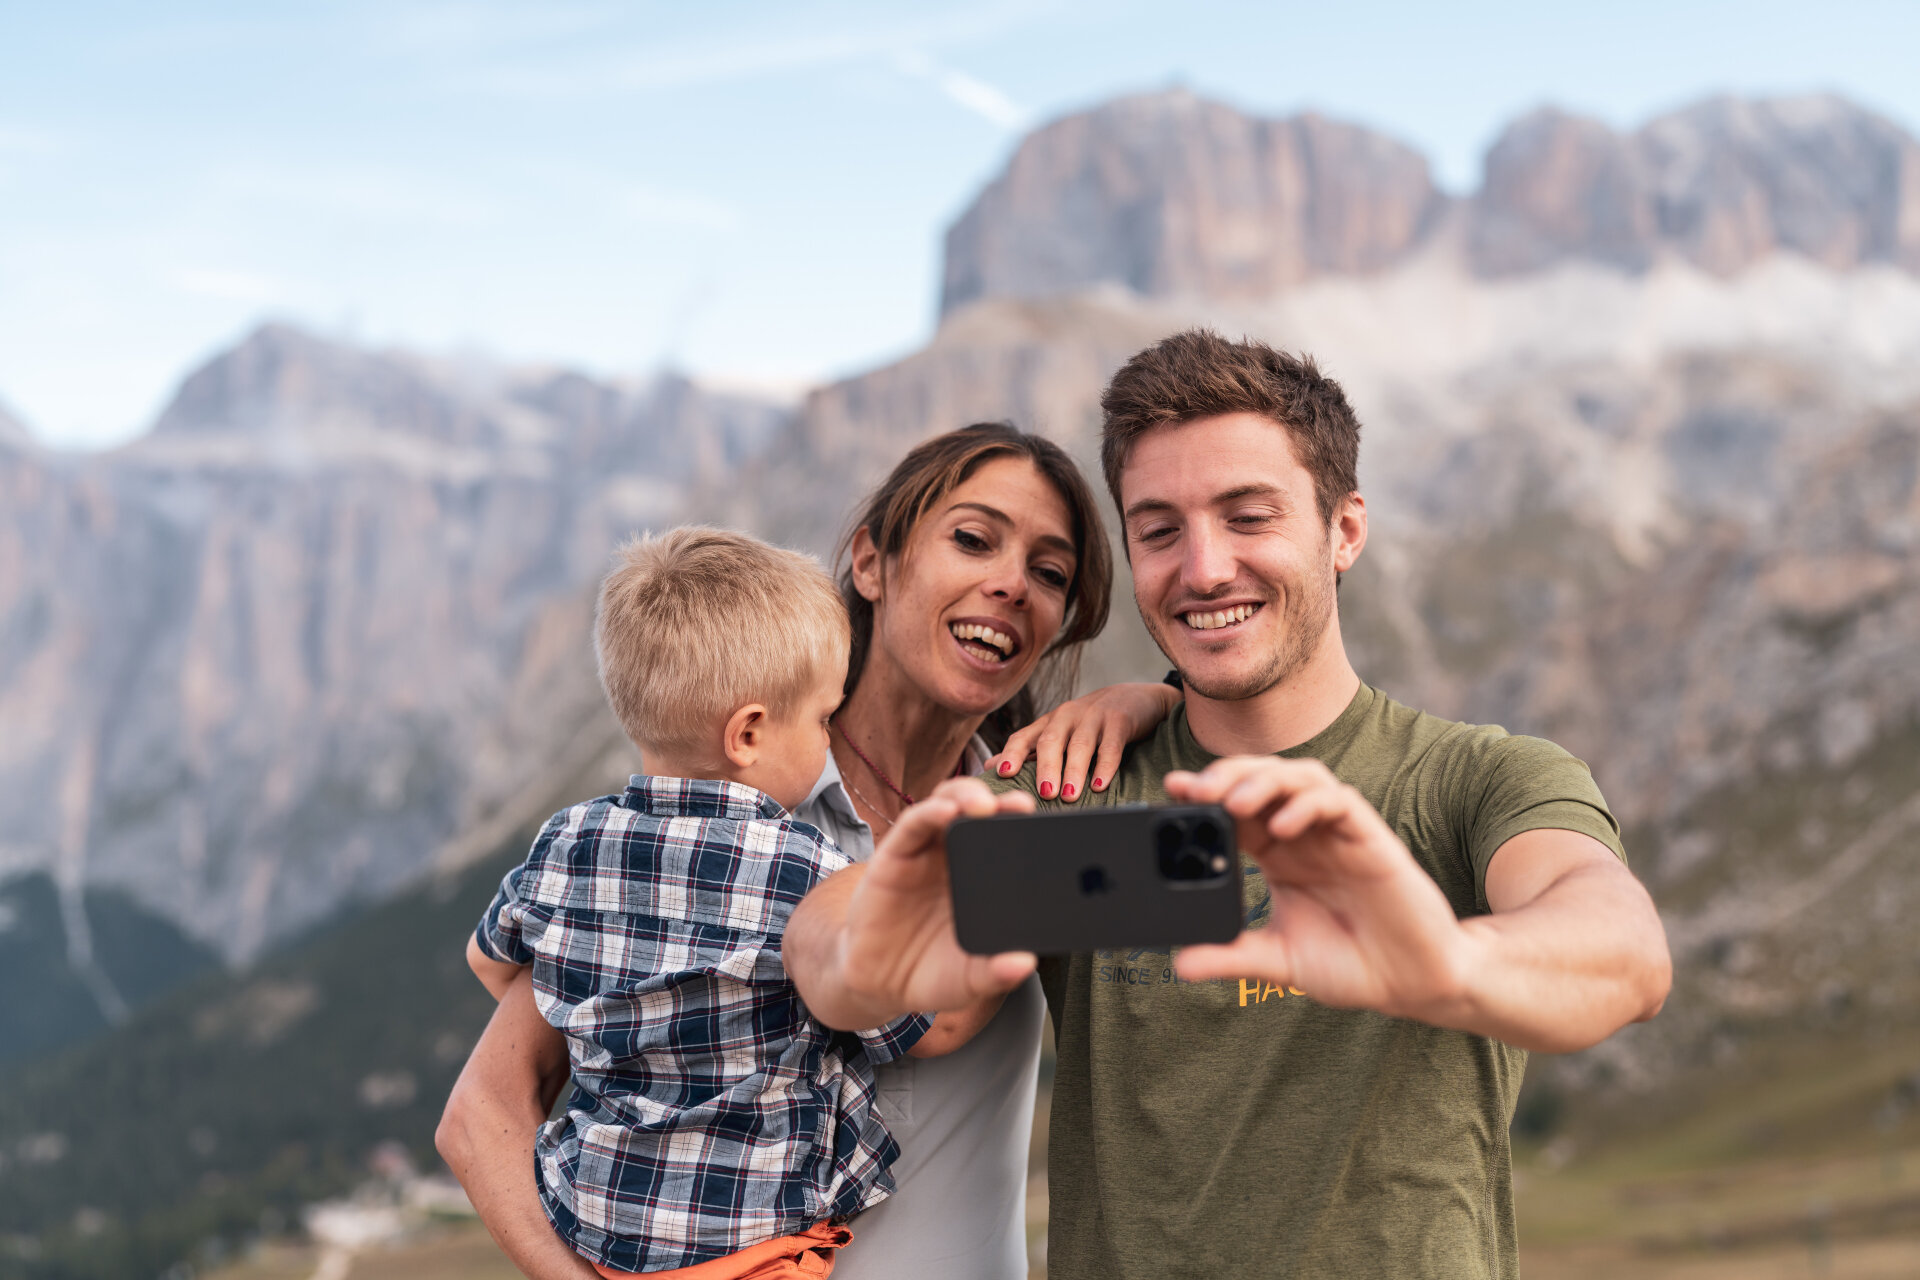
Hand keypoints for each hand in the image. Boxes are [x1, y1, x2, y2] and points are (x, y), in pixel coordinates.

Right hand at [840, 778, 1038, 1014]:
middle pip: (983, 815)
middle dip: (1003, 804)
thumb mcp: (969, 980)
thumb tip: (1025, 963)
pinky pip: (913, 825)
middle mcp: (957, 858)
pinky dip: (930, 812)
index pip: (1010, 843)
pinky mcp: (894, 855)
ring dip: (968, 796)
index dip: (1028, 831)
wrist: (879, 983)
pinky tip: (946, 812)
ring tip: (984, 805)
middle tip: (1021, 807)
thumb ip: (995, 974)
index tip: (1049, 829)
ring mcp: (926, 853)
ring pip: (949, 805)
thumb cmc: (932, 973)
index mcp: (984, 881)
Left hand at [987, 681, 1180, 801]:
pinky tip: (1100, 784)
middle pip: (1050, 741)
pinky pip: (1111, 745)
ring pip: (1079, 745)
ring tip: (1068, 795)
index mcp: (1049, 722)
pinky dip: (1105, 766)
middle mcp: (1067, 716)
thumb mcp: (1060, 732)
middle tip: (1044, 793)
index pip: (1024, 737)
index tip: (1002, 774)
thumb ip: (1029, 750)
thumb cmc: (1091, 722)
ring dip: (1073, 770)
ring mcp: (1093, 717)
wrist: (1137, 699)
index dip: (1012, 754)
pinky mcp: (1119, 721)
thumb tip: (991, 768)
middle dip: (1045, 767)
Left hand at [1166, 757, 1474, 1023]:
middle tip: (1193, 790)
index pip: (1235, 810)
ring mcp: (1338, 832)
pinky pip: (1338, 803)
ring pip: (1298, 778)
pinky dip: (1307, 805)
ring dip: (1262, 781)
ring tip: (1232, 803)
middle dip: (1226, 777)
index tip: (1169, 792)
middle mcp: (1305, 834)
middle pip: (1262, 779)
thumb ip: (1232, 956)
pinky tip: (1282, 826)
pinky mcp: (1371, 838)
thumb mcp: (1278, 962)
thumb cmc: (1352, 964)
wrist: (1413, 983)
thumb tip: (1179, 963)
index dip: (1203, 796)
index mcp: (1279, 855)